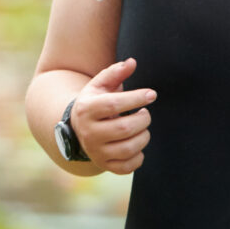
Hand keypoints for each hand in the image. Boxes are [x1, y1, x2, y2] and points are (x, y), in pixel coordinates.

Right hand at [70, 57, 154, 175]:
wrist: (78, 129)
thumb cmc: (95, 103)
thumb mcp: (100, 86)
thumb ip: (115, 73)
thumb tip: (132, 62)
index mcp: (86, 110)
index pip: (114, 104)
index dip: (136, 98)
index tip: (151, 95)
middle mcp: (88, 133)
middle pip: (124, 128)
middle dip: (143, 119)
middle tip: (145, 113)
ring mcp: (96, 151)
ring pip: (128, 148)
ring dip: (144, 137)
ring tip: (142, 128)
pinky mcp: (104, 165)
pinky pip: (128, 167)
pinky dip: (138, 157)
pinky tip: (137, 145)